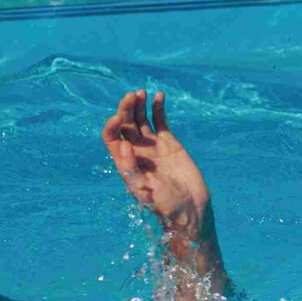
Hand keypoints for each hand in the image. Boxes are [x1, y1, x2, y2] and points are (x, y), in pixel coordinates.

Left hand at [103, 90, 211, 234]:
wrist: (189, 207)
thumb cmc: (164, 205)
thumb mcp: (143, 191)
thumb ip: (131, 169)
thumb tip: (122, 144)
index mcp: (125, 161)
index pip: (112, 137)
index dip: (112, 125)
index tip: (118, 118)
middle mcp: (136, 151)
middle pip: (125, 123)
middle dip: (125, 109)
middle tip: (131, 96)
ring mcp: (153, 145)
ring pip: (141, 119)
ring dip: (139, 105)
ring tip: (141, 92)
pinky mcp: (169, 142)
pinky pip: (161, 120)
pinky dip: (158, 108)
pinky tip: (159, 96)